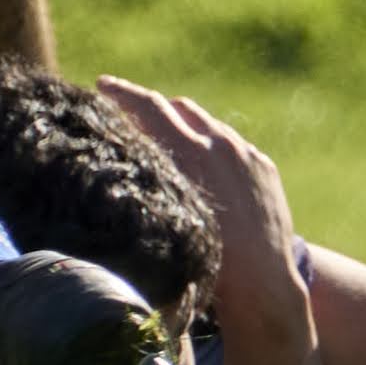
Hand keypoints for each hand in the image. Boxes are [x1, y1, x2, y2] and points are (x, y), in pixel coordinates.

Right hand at [95, 77, 303, 302]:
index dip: (123, 94)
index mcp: (192, 153)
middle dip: (147, 104)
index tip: (102, 84)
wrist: (262, 280)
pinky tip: (197, 155)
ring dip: (181, 121)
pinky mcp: (263, 165)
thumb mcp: (165, 217)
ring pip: (206, 122)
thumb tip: (122, 159)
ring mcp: (246, 153)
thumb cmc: (203, 262)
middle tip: (120, 100)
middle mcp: (220, 145)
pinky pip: (230, 142)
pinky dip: (209, 141)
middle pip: (177, 108)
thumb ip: (149, 179)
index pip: (151, 109)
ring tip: (158, 127)